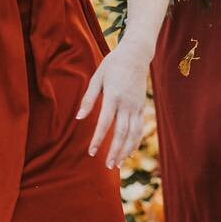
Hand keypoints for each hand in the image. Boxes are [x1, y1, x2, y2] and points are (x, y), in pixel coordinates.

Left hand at [76, 42, 150, 168]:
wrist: (136, 55)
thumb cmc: (112, 65)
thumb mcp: (97, 78)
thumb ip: (89, 99)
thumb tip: (79, 118)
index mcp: (114, 96)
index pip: (105, 122)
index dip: (98, 139)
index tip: (91, 152)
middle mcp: (127, 103)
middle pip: (122, 132)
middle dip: (115, 150)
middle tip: (108, 166)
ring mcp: (137, 106)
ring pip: (134, 132)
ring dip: (127, 150)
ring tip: (119, 164)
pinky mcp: (142, 106)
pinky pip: (140, 128)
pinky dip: (135, 141)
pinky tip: (129, 152)